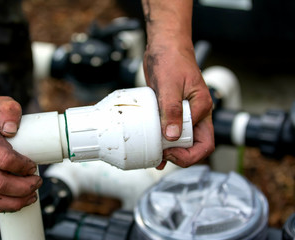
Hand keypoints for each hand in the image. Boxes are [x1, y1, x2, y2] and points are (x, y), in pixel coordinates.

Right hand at [0, 96, 41, 211]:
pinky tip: (16, 203)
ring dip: (14, 202)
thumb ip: (9, 110)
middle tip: (37, 183)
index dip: (22, 167)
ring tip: (31, 197)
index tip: (34, 166)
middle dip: (23, 188)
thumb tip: (13, 129)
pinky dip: (0, 206)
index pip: (4, 159)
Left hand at [143, 38, 214, 168]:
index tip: (170, 153)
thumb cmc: (172, 59)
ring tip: (155, 156)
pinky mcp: (171, 110)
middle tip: (161, 156)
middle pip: (194, 145)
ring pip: (181, 140)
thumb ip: (172, 110)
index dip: (188, 154)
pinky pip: (169, 130)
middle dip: (180, 156)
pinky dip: (162, 141)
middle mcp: (195, 113)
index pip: (204, 143)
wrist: (164, 46)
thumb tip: (172, 136)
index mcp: (202, 108)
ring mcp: (183, 113)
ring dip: (170, 151)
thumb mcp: (170, 85)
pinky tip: (153, 147)